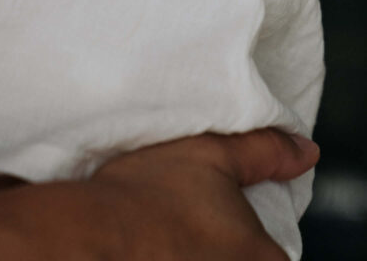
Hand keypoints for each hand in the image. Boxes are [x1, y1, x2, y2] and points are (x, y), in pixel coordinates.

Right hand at [0, 129, 316, 259]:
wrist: (96, 226)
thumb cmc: (155, 191)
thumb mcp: (213, 151)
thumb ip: (265, 151)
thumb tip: (305, 152)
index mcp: (258, 256)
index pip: (271, 248)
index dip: (249, 225)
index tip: (223, 203)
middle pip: (241, 253)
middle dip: (221, 237)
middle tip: (191, 211)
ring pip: (206, 257)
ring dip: (193, 243)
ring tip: (166, 219)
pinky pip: (177, 258)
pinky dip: (167, 248)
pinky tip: (150, 233)